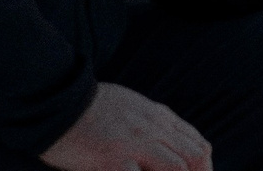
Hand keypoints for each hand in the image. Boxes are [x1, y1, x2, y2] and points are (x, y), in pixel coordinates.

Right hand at [41, 83, 211, 170]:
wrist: (57, 98)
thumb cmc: (88, 107)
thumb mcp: (131, 107)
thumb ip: (151, 123)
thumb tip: (167, 143)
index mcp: (159, 117)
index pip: (198, 144)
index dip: (204, 167)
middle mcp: (153, 129)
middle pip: (195, 157)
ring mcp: (135, 144)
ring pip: (178, 167)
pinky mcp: (114, 158)